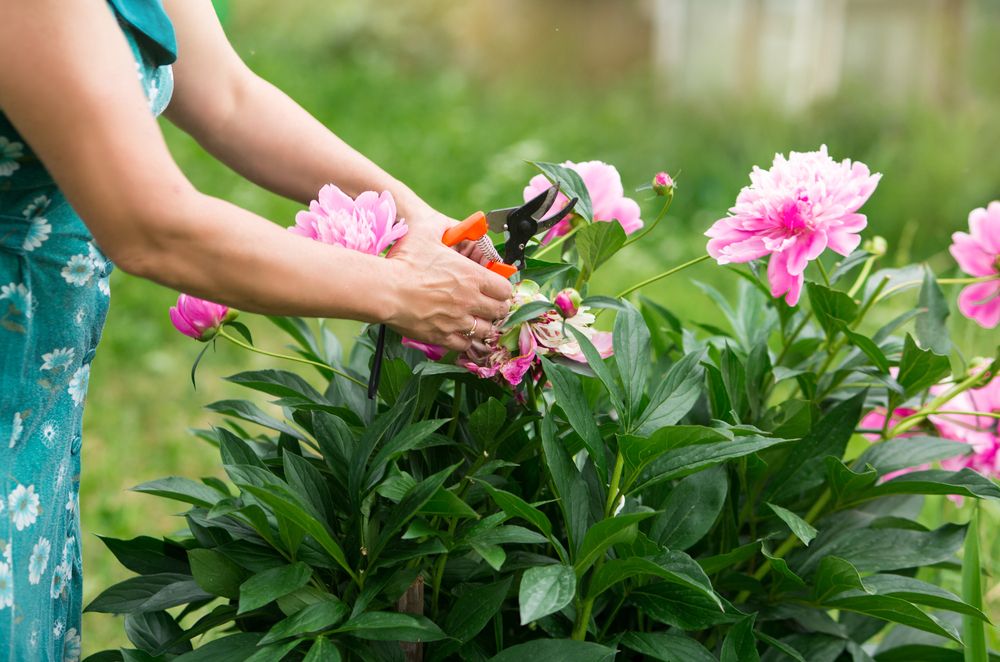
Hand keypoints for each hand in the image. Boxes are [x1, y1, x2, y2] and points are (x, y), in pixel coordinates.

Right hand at [383, 210, 512, 351]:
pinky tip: (459, 332)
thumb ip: (446, 226)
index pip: (505, 289)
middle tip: (489, 305)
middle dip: (497, 308)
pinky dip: (466, 340)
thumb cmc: (405, 260)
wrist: (384, 289)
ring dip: (484, 325)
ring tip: (476, 320)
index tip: (496, 289)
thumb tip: (456, 224)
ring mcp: (457, 321)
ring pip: (486, 330)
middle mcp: (470, 300)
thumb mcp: (427, 232)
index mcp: (472, 276)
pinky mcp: (442, 336)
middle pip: (500, 311)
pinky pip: (465, 345)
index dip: (502, 289)